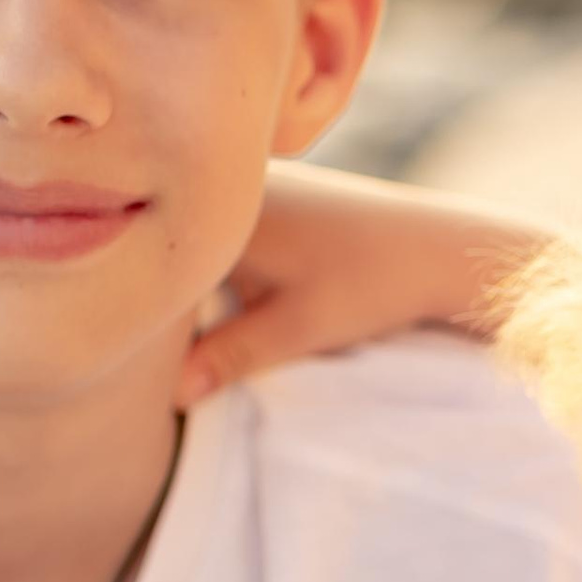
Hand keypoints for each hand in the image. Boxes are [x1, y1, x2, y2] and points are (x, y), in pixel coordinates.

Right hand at [180, 165, 541, 402]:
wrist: (440, 247)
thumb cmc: (370, 283)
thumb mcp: (296, 328)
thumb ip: (228, 357)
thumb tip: (171, 395)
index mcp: (230, 209)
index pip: (160, 256)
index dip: (145, 301)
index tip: (141, 345)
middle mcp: (238, 185)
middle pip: (178, 244)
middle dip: (170, 290)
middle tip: (165, 340)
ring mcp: (260, 185)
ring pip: (205, 238)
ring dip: (198, 277)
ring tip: (201, 315)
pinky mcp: (280, 196)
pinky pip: (231, 230)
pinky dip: (224, 261)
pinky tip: (237, 293)